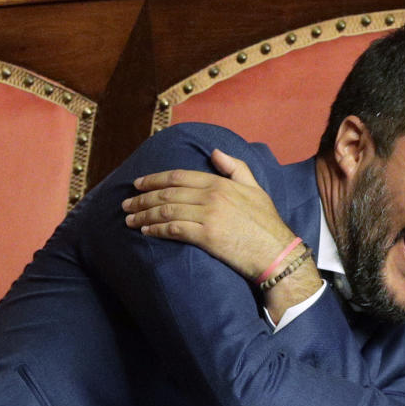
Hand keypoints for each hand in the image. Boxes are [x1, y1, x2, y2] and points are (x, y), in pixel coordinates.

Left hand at [122, 149, 295, 279]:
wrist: (277, 254)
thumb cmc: (268, 224)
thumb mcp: (256, 189)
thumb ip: (236, 168)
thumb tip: (215, 152)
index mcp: (221, 183)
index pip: (178, 176)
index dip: (154, 179)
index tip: (138, 184)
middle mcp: (212, 197)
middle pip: (167, 193)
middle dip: (142, 198)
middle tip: (126, 204)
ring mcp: (208, 216)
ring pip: (166, 210)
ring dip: (144, 214)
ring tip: (130, 219)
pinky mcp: (206, 237)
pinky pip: (173, 229)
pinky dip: (155, 229)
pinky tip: (146, 231)